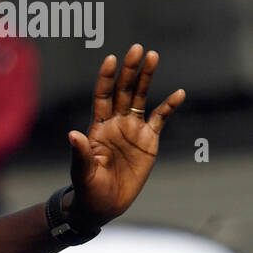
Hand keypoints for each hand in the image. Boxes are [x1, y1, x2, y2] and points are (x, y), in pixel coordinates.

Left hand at [67, 44, 184, 227]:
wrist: (104, 204)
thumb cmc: (88, 189)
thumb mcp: (82, 172)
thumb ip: (81, 153)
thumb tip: (73, 134)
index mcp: (97, 127)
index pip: (102, 96)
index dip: (106, 77)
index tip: (110, 59)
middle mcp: (115, 123)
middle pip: (123, 90)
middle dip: (129, 70)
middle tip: (136, 48)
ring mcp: (132, 130)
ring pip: (140, 97)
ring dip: (147, 78)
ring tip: (153, 56)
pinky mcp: (148, 141)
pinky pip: (160, 119)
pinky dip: (169, 106)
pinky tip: (179, 93)